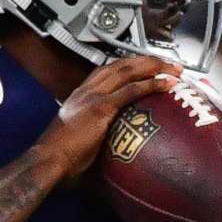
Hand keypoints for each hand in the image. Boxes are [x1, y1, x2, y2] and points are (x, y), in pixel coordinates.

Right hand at [31, 54, 179, 184]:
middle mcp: (86, 91)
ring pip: (127, 71)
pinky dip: (151, 84)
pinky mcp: (100, 108)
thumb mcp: (78, 140)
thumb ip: (95, 137)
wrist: (48, 161)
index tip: (145, 65)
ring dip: (153, 66)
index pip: (107, 71)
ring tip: (173, 67)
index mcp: (80, 96)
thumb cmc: (60, 159)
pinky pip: (131, 90)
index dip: (128, 65)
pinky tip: (167, 83)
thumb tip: (111, 152)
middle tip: (167, 62)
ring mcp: (93, 97)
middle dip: (145, 60)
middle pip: (120, 65)